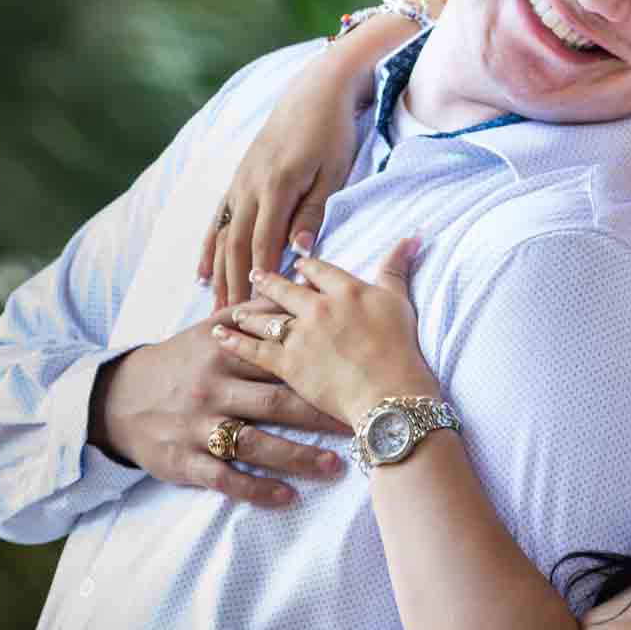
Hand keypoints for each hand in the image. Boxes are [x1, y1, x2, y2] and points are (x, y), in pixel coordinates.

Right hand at [92, 312, 353, 506]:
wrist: (118, 398)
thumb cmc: (180, 361)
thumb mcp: (209, 329)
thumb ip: (254, 312)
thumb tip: (302, 284)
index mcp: (224, 353)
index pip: (280, 359)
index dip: (321, 366)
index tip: (359, 376)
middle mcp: (214, 389)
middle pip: (276, 402)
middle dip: (320, 415)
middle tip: (361, 424)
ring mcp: (199, 426)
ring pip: (256, 443)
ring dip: (298, 457)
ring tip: (336, 467)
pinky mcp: (186, 460)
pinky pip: (226, 478)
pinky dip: (257, 489)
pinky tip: (288, 497)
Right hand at [198, 55, 369, 308]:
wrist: (314, 91)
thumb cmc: (331, 132)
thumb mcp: (332, 174)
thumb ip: (313, 213)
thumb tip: (298, 253)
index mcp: (276, 187)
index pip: (264, 244)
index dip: (258, 281)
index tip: (256, 314)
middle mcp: (249, 186)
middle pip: (237, 246)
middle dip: (232, 287)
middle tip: (228, 324)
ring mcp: (239, 182)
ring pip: (224, 236)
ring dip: (218, 274)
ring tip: (214, 308)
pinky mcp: (237, 178)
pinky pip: (218, 219)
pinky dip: (209, 248)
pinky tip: (202, 273)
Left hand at [211, 240, 436, 430]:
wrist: (390, 393)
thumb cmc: (401, 349)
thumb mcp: (400, 301)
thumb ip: (397, 268)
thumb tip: (411, 236)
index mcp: (345, 290)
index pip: (319, 270)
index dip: (306, 267)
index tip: (296, 265)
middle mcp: (318, 307)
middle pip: (285, 289)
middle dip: (268, 282)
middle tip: (254, 275)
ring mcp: (300, 335)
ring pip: (266, 318)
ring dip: (247, 312)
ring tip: (233, 308)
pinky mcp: (287, 364)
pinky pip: (254, 349)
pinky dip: (234, 341)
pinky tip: (219, 334)